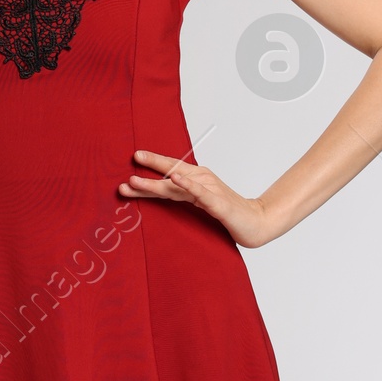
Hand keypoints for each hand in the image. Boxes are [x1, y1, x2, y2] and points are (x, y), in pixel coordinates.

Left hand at [120, 149, 276, 248]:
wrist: (256, 221)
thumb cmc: (227, 211)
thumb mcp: (201, 201)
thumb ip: (183, 194)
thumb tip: (160, 190)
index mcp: (196, 179)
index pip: (170, 169)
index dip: (152, 165)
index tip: (133, 159)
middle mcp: (201, 179)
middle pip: (170, 174)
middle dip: (146, 174)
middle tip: (125, 176)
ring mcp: (210, 190)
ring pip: (178, 183)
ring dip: (155, 181)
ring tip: (135, 181)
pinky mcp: (218, 203)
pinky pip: (200, 192)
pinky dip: (187, 185)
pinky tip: (174, 179)